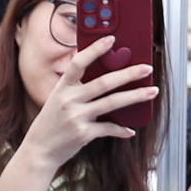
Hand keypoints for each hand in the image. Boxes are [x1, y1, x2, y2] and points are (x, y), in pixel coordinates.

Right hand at [18, 37, 156, 171]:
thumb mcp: (57, 101)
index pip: (79, 62)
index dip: (95, 50)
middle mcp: (69, 100)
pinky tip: (130, 129)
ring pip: (112, 103)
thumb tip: (105, 79)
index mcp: (62, 88)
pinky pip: (108, 128)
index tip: (111, 39)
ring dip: (135, 96)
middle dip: (128, 74)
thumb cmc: (51, 124)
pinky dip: (121, 129)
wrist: (38, 150)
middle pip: (103, 82)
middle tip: (146, 68)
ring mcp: (76, 117)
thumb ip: (76, 90)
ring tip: (152, 91)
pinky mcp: (83, 134)